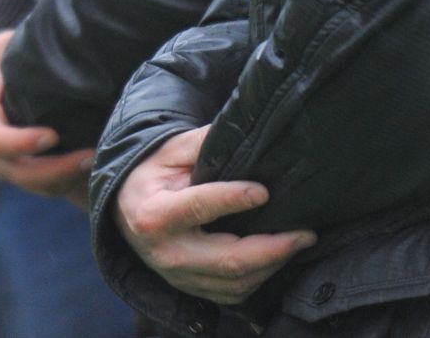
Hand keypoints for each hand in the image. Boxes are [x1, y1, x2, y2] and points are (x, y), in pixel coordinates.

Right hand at [0, 29, 91, 202]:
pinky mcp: (20, 168)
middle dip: (55, 169)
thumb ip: (24, 46)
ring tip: (98, 160)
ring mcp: (3, 163)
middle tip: (90, 154)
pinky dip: (68, 180)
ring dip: (66, 178)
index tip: (53, 135)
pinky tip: (94, 165)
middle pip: (19, 172)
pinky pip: (43, 184)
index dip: (22, 143)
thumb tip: (67, 33)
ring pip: (34, 184)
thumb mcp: (0, 46)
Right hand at [115, 127, 315, 305]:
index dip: (234, 199)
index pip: (200, 207)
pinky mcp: (190, 288)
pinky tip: (275, 258)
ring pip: (235, 283)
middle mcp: (166, 252)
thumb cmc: (152, 173)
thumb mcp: (170, 150)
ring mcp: (178, 276)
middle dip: (273, 248)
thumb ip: (204, 143)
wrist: (123, 209)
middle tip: (305, 233)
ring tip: (297, 243)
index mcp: (155, 213)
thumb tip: (245, 134)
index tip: (265, 191)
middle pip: (227, 259)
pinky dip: (259, 279)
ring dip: (272, 265)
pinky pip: (232, 295)